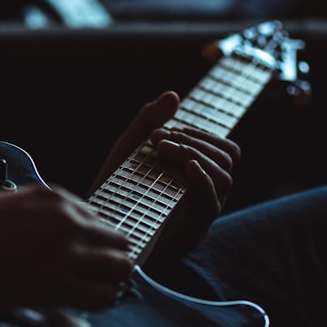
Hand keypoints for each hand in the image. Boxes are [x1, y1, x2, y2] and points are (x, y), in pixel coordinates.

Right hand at [0, 185, 133, 313]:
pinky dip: (98, 302)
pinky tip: (80, 304)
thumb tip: (52, 235)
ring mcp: (67, 253)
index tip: (82, 254)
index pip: (98, 219)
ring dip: (109, 280)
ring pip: (121, 269)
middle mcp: (69, 221)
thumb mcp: (8, 203)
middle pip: (119, 242)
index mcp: (56, 198)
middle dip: (109, 259)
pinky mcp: (58, 285)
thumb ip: (38, 216)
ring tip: (88, 290)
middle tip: (93, 274)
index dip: (91, 240)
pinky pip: (104, 297)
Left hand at [91, 91, 240, 257]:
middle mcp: (206, 191)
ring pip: (224, 177)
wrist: (99, 221)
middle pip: (227, 158)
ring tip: (164, 149)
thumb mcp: (130, 147)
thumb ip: (149, 119)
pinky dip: (203, 180)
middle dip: (195, 141)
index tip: (170, 130)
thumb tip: (173, 95)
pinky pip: (212, 204)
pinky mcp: (192, 230)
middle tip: (160, 139)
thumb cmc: (116, 185)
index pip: (223, 148)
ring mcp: (200, 212)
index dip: (202, 134)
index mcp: (199, 172)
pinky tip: (186, 167)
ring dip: (196, 155)